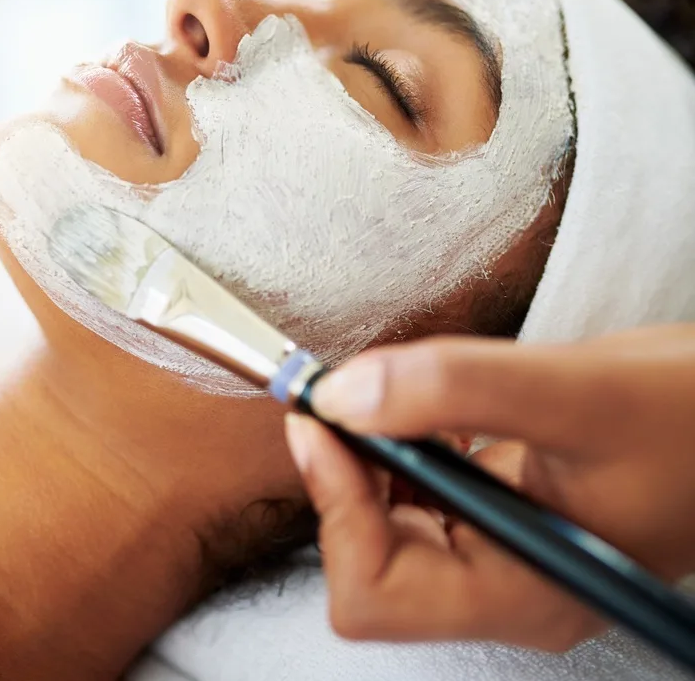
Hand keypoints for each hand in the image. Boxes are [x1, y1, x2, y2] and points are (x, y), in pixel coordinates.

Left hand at [284, 324, 694, 650]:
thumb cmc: (693, 420)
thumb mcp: (579, 393)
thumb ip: (458, 388)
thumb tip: (347, 395)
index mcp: (522, 592)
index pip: (375, 588)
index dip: (335, 502)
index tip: (323, 420)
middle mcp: (502, 583)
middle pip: (367, 561)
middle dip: (342, 477)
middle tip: (339, 401)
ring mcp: (499, 549)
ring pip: (385, 524)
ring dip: (366, 458)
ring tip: (377, 400)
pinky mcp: (498, 510)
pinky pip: (416, 492)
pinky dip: (398, 446)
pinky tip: (418, 411)